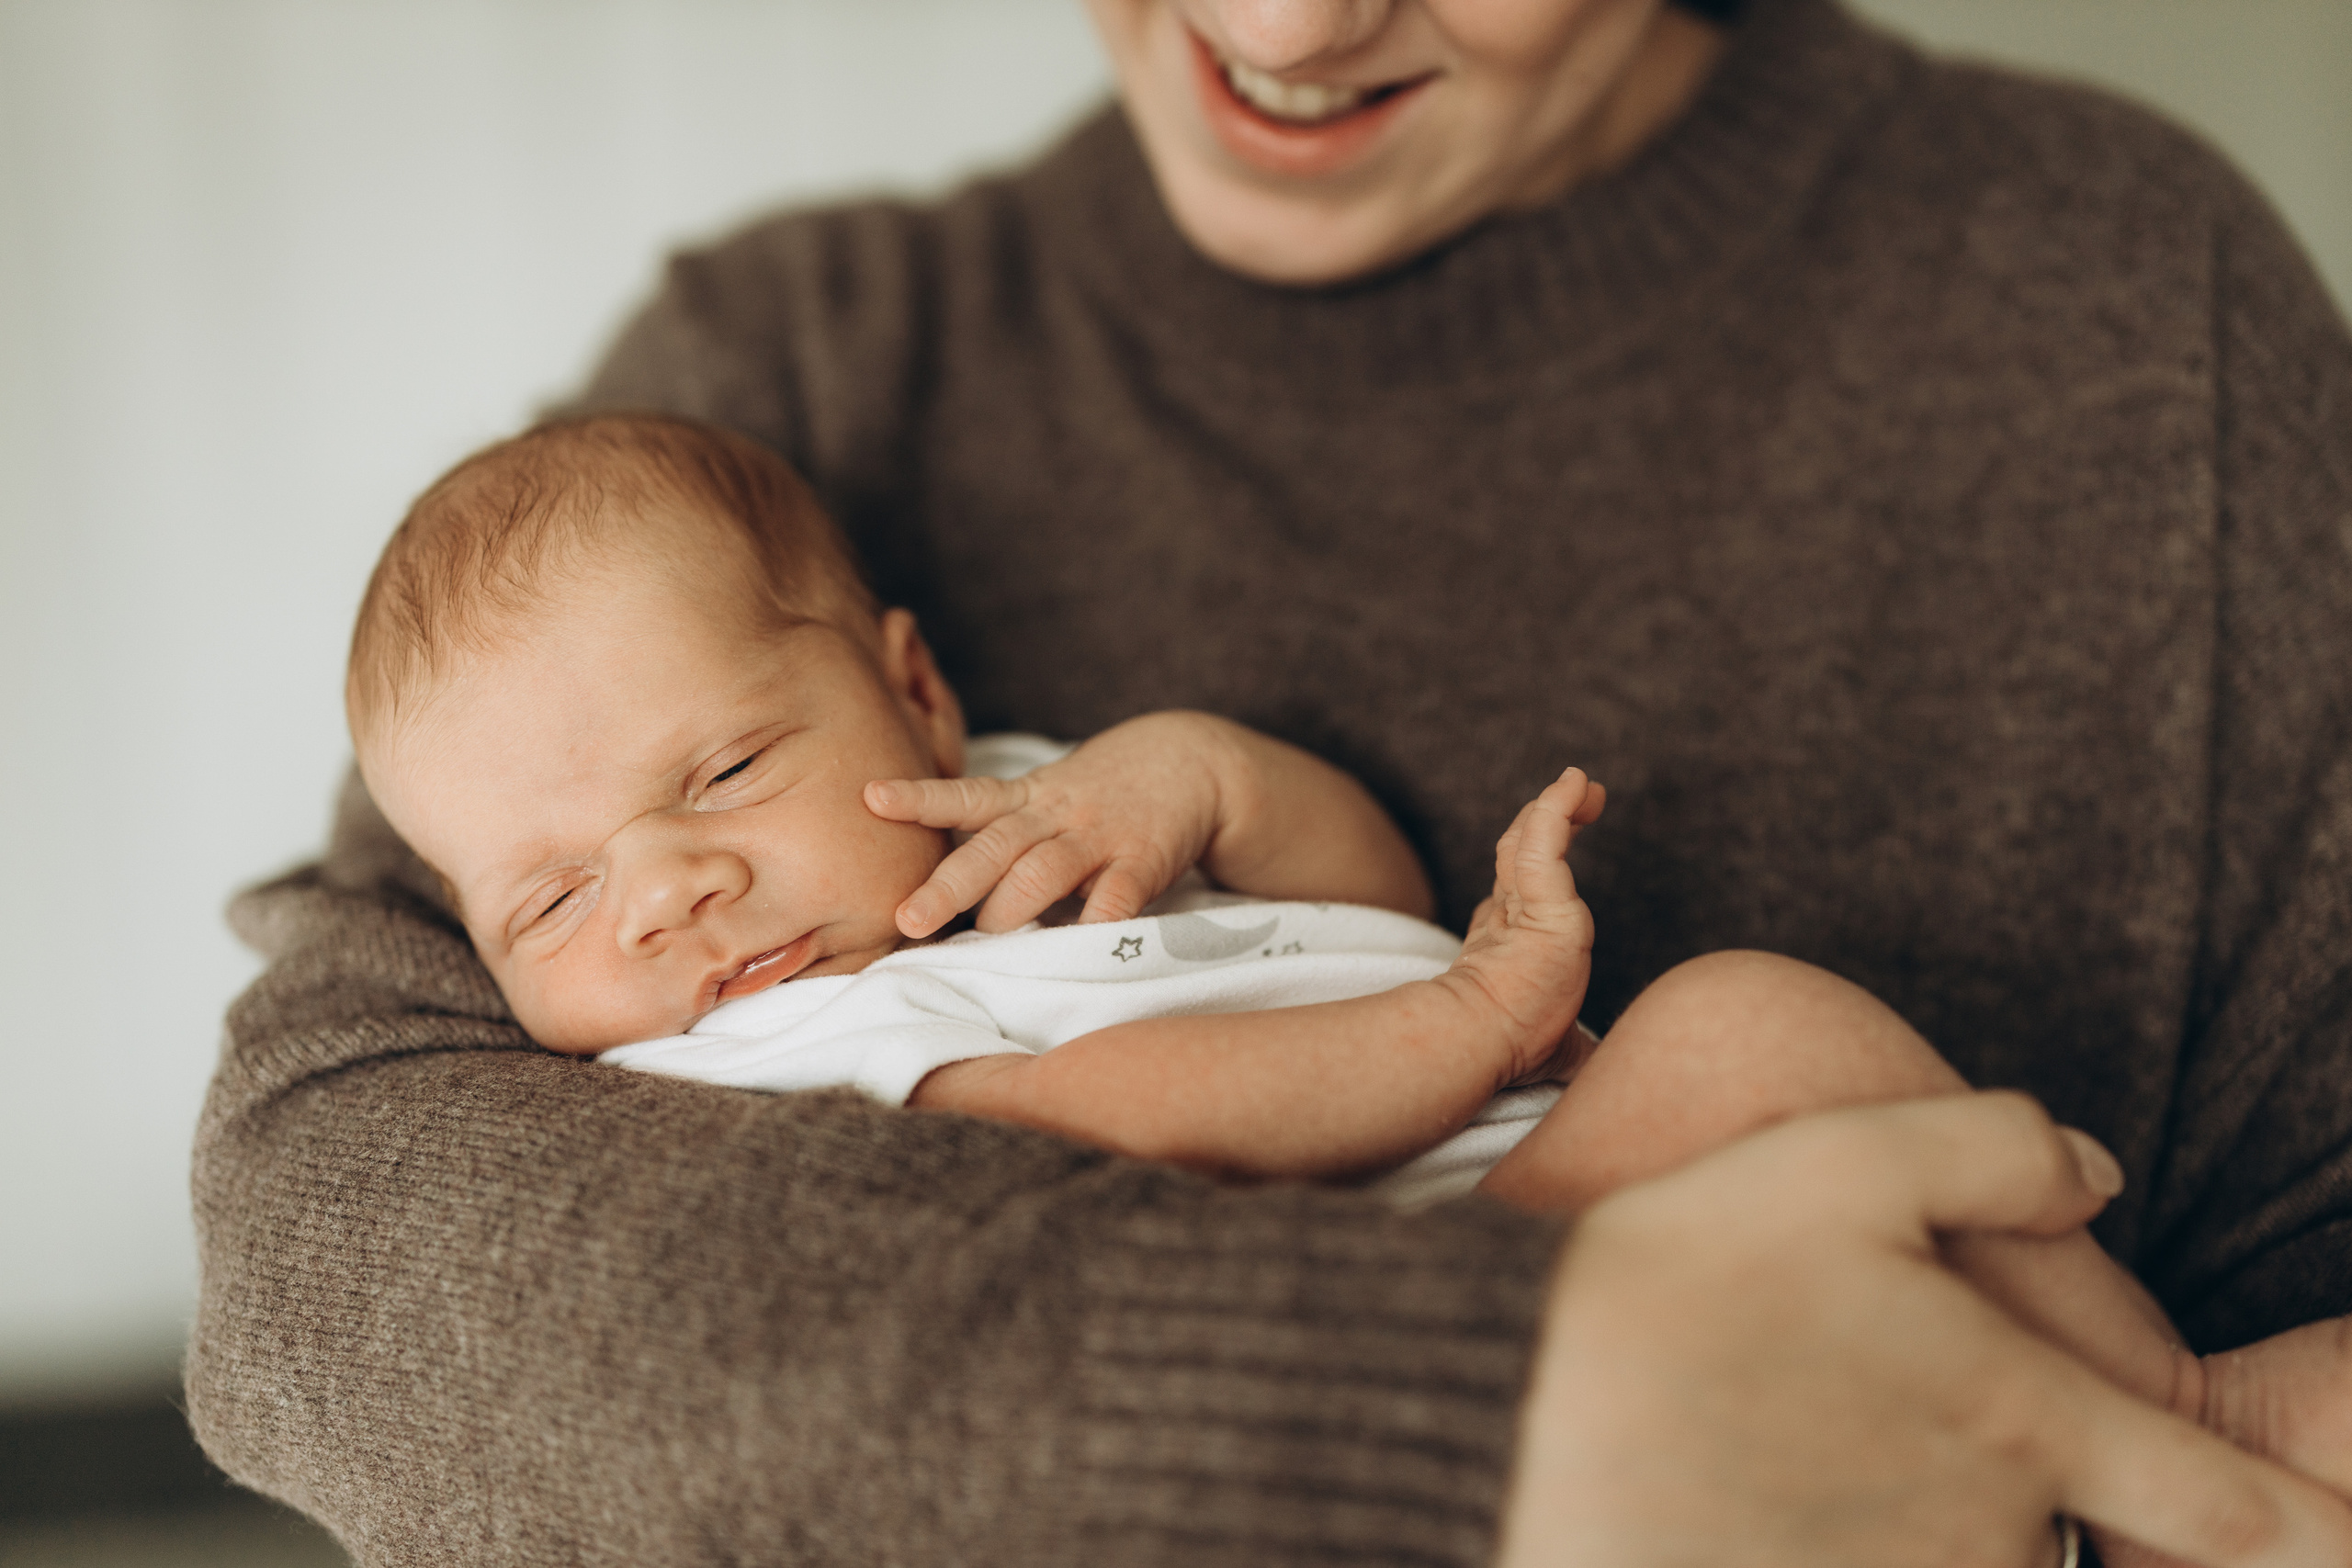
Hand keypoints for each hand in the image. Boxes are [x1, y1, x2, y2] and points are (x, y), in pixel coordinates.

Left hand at [867, 713, 1230, 937]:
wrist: (1190, 761)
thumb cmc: (1100, 793)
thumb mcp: (1045, 797)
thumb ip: (1000, 835)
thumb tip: (938, 894)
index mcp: (1025, 800)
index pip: (965, 795)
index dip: (919, 798)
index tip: (871, 797)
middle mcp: (1053, 816)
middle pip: (994, 847)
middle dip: (949, 886)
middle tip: (908, 918)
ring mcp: (1098, 838)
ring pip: (1044, 870)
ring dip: (1012, 907)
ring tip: (985, 938)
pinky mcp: (1143, 860)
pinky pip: (1117, 896)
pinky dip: (1096, 923)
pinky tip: (1078, 947)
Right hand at [1442, 767, 1605, 1083]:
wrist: (1478, 1042)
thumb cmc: (1508, 1048)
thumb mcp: (1555, 1045)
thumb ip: (1577, 1050)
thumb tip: (1601, 1070)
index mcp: (1508, 939)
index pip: (1523, 884)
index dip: (1542, 854)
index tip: (1565, 832)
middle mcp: (1508, 914)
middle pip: (1525, 849)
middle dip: (1553, 817)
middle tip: (1582, 792)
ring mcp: (1521, 905)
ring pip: (1532, 839)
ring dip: (1559, 805)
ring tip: (1584, 783)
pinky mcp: (1539, 900)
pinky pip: (1545, 841)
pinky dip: (1559, 808)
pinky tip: (1576, 785)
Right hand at [1499, 1093, 2351, 1567]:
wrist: (1518, 1426)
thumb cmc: (1670, 1288)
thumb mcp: (1829, 1161)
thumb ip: (1990, 1148)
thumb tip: (2100, 1171)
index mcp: (2017, 1413)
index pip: (2225, 1505)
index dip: (2315, 1535)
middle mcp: (1990, 1529)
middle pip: (2067, 1543)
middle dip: (2013, 1498)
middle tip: (1855, 1422)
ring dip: (1909, 1524)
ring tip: (1794, 1455)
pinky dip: (1844, 1548)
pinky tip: (1758, 1507)